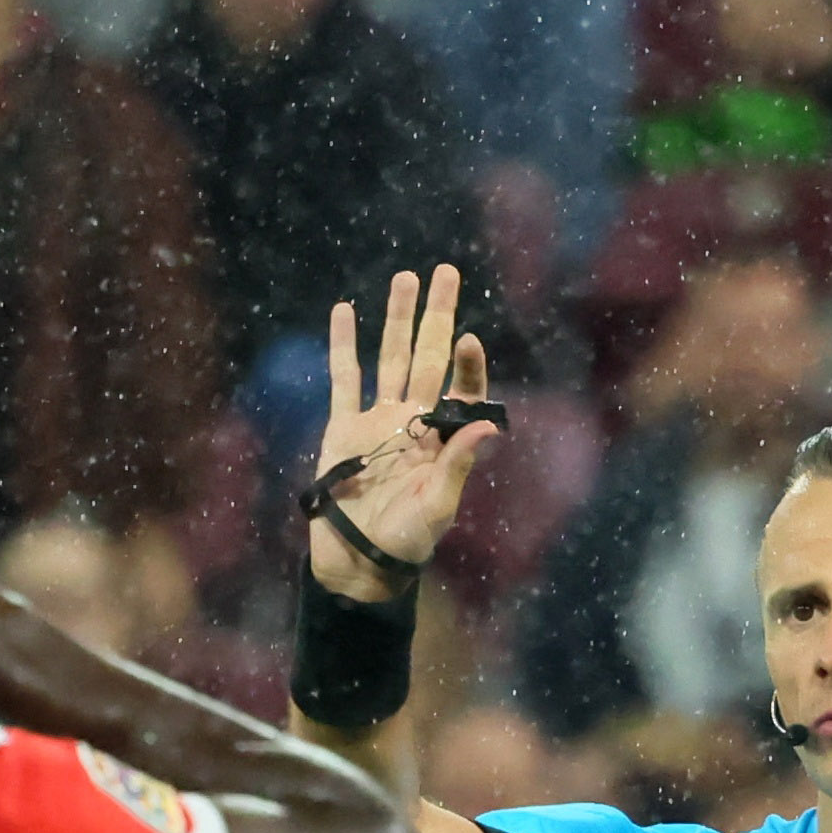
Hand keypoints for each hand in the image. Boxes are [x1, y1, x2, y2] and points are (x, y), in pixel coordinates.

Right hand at [308, 265, 503, 599]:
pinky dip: (344, 345)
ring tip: (406, 278)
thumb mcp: (438, 507)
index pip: (460, 390)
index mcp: (442, 439)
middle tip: (446, 271)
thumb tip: (488, 425)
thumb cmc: (407, 542)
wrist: (358, 560)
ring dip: (397, 318)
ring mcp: (378, 420)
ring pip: (390, 357)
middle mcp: (414, 421)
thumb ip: (459, 465)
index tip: (468, 338)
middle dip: (437, 315)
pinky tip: (346, 311)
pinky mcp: (343, 429)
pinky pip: (344, 379)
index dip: (467, 365)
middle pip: (428, 357)